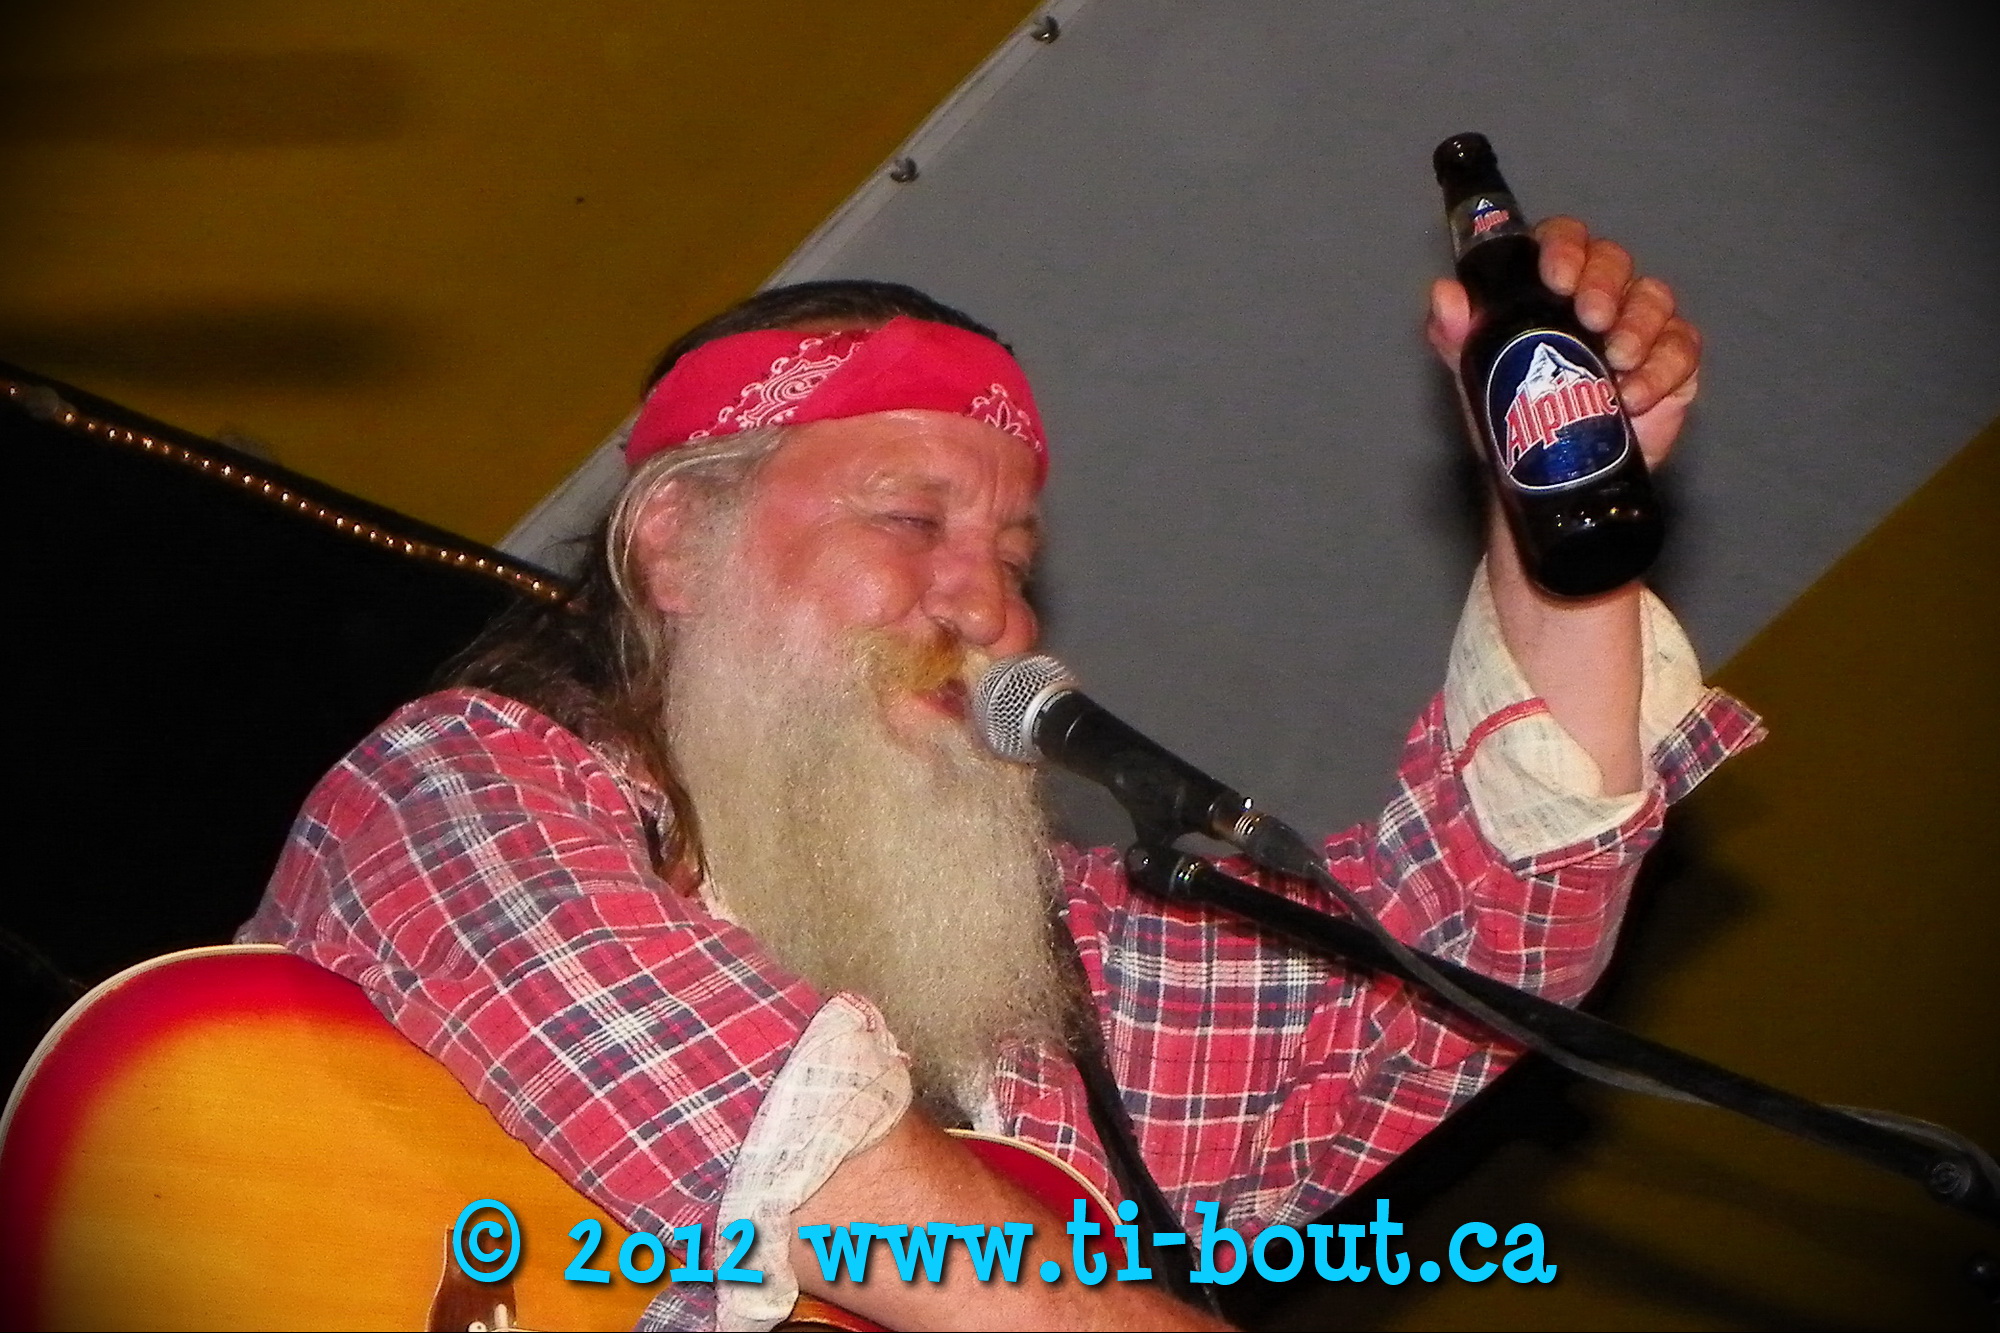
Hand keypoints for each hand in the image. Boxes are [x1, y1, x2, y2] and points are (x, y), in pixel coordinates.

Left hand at [1425, 216, 1701, 467]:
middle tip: (1591, 318)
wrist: (1548, 471)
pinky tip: (1634, 395)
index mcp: (1556, 282)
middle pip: (1615, 261)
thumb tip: (1445, 294)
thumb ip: (1456, 332)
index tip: (1556, 277)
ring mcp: (1642, 325)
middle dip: (1604, 285)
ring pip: (1655, 299)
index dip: (1565, 248)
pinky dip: (1661, 370)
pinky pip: (1681, 349)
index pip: (1566, 239)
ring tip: (1615, 360)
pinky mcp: (1672, 363)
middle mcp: (1603, 292)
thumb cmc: (1514, 407)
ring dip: (1637, 326)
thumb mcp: (1476, 370)